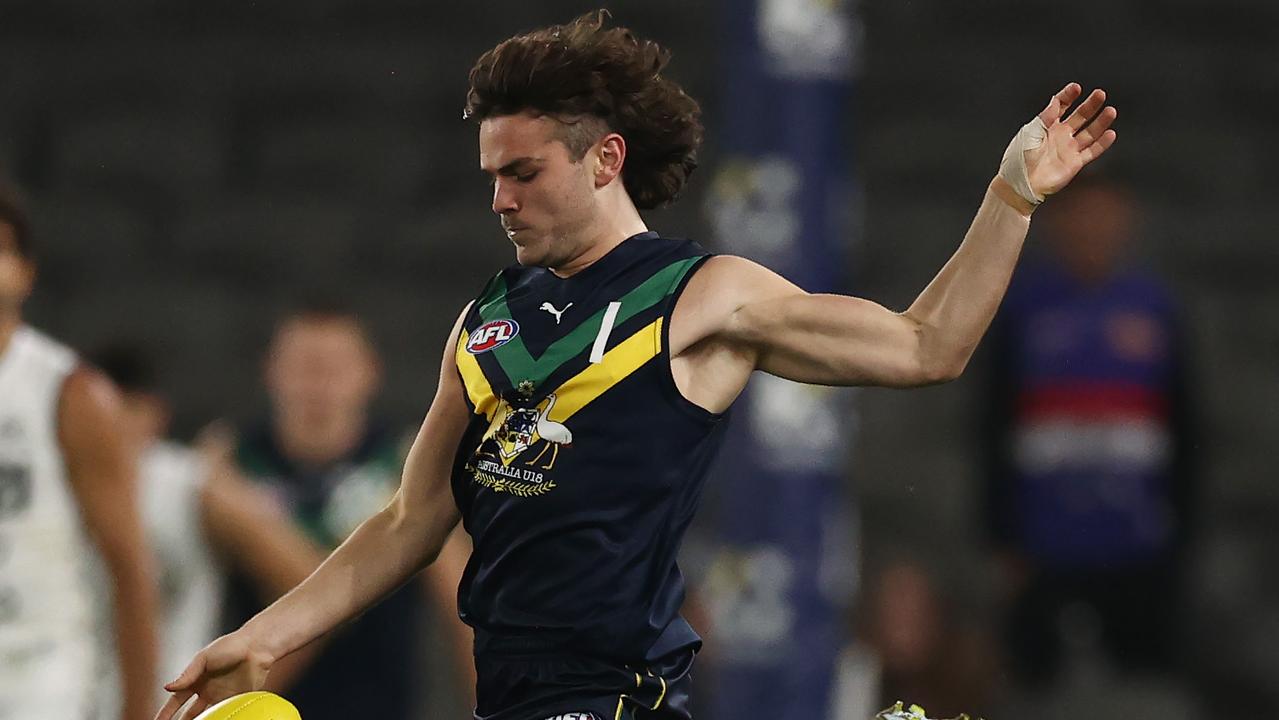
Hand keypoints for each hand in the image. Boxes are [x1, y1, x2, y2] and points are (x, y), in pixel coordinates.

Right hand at [153, 630, 273, 719]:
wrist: (258, 646)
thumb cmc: (230, 646)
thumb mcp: (204, 658)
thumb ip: (187, 674)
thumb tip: (166, 687)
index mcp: (196, 679)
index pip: (176, 701)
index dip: (166, 713)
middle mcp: (207, 690)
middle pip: (190, 713)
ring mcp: (222, 697)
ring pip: (208, 716)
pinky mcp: (237, 700)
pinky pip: (226, 715)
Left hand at [1025, 82, 1117, 197]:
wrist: (1020, 185)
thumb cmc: (1019, 159)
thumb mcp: (1029, 133)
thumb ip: (1045, 117)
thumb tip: (1055, 100)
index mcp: (1046, 126)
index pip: (1060, 106)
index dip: (1068, 96)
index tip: (1076, 88)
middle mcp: (1060, 135)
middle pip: (1080, 116)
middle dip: (1090, 105)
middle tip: (1100, 94)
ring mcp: (1068, 149)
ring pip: (1089, 132)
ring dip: (1100, 122)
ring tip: (1111, 111)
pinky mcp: (1074, 163)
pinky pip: (1092, 152)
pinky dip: (1102, 144)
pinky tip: (1110, 133)